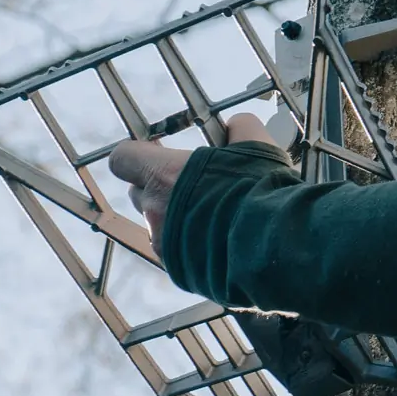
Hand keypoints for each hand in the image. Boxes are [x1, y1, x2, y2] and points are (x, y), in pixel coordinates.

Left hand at [108, 111, 274, 240]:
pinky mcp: (179, 270)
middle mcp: (154, 210)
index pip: (123, 158)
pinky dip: (192, 248)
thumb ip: (240, 129)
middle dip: (161, 190)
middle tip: (193, 188)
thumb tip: (237, 125)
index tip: (156, 155)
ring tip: (214, 220)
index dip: (137, 155)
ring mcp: (164, 244)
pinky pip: (177, 254)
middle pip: (140, 194)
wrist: (274, 246)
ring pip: (159, 227)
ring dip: (179, 221)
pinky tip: (221, 244)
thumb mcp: (256, 146)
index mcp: (163, 175)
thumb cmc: (259, 192)